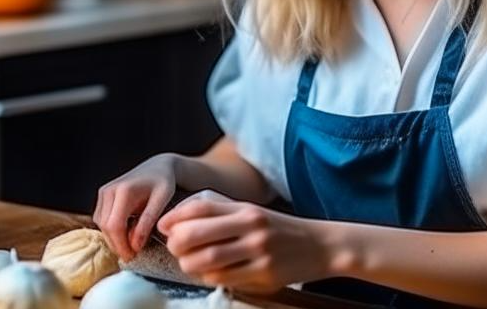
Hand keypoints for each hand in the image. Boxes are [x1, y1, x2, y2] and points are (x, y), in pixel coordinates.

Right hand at [93, 153, 177, 261]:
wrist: (158, 166)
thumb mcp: (162, 201)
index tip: (132, 256)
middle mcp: (109, 190)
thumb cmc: (164, 182)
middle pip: (105, 227)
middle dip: (117, 244)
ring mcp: (103, 192)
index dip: (121, 245)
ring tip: (131, 244)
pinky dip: (111, 230)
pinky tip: (126, 232)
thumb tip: (135, 246)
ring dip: (113, 238)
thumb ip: (148, 222)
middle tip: (132, 255)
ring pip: (101, 224)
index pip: (114, 225)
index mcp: (124, 190)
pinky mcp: (103, 195)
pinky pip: (101, 219)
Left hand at [156, 191, 331, 292]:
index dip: (176, 216)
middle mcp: (251, 226)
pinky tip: (210, 273)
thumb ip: (222, 214)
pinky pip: (225, 278)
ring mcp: (259, 251)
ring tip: (188, 263)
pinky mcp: (265, 274)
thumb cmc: (281, 230)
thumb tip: (180, 223)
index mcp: (247, 208)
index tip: (164, 226)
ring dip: (189, 264)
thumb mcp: (254, 213)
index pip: (201, 207)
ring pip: (207, 259)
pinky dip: (210, 277)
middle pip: (197, 234)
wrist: (322, 245)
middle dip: (177, 243)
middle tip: (174, 248)